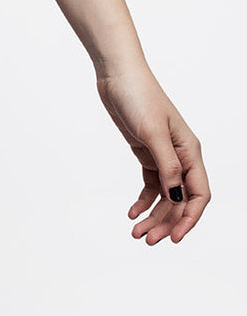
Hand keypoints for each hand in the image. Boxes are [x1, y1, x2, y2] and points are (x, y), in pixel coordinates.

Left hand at [95, 65, 209, 243]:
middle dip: (166, 223)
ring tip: (136, 232)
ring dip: (153, 216)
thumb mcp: (153, 132)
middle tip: (146, 239)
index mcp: (190, 152)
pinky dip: (143, 201)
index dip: (189, 219)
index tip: (175, 238)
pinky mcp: (146, 152)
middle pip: (180, 200)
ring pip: (164, 196)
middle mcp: (181, 156)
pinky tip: (132, 212)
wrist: (117, 76)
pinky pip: (150, 185)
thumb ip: (166, 166)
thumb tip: (177, 198)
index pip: (198, 195)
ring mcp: (163, 155)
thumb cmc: (139, 96)